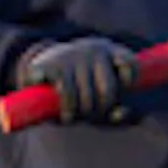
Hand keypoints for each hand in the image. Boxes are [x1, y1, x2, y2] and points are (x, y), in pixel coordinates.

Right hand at [16, 36, 135, 123]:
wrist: (39, 63)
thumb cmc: (78, 82)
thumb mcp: (98, 91)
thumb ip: (114, 106)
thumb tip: (124, 112)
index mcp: (109, 51)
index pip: (129, 63)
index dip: (128, 81)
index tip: (121, 89)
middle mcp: (93, 49)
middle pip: (108, 90)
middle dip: (101, 108)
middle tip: (91, 114)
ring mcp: (73, 55)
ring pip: (86, 96)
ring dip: (82, 113)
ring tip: (74, 117)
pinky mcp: (53, 65)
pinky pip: (67, 93)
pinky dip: (68, 110)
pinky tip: (67, 117)